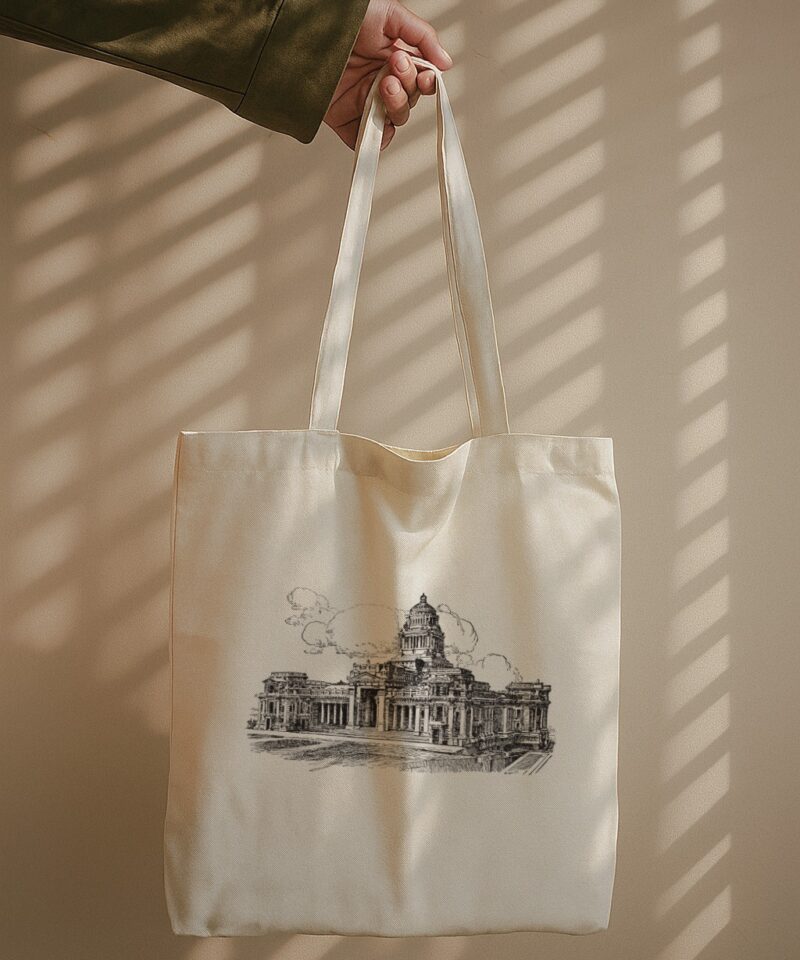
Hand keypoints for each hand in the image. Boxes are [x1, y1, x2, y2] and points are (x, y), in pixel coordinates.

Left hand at [324, 0, 452, 149]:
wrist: (305, 27)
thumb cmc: (344, 15)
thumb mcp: (390, 15)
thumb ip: (422, 37)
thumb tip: (446, 64)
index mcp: (393, 60)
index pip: (419, 82)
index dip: (425, 83)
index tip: (424, 76)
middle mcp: (380, 83)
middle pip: (409, 102)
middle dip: (407, 88)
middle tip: (394, 68)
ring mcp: (363, 102)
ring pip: (393, 122)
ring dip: (396, 107)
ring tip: (384, 85)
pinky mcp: (344, 119)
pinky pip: (365, 141)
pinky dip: (374, 141)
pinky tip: (377, 124)